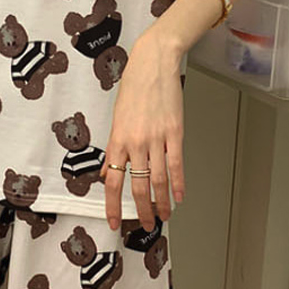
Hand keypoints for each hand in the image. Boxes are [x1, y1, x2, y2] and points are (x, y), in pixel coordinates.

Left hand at [100, 28, 185, 231]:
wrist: (153, 63)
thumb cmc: (133, 87)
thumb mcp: (116, 118)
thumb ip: (113, 148)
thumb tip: (108, 171)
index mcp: (117, 139)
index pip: (113, 181)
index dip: (113, 206)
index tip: (115, 222)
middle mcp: (135, 141)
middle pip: (137, 186)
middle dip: (141, 210)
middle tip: (146, 225)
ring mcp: (156, 138)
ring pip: (158, 180)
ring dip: (161, 202)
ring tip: (164, 216)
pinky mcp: (174, 132)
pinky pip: (176, 164)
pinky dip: (179, 184)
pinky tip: (180, 197)